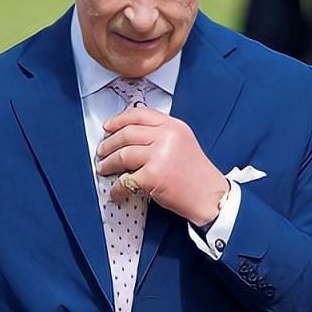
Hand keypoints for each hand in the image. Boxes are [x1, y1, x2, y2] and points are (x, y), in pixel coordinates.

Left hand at [95, 108, 230, 227]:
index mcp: (174, 126)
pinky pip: (125, 180)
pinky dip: (117, 188)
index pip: (139, 115)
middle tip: (102, 152)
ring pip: (122, 155)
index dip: (119, 120)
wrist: (210, 196)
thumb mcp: (183, 143)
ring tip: (104, 168)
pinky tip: (116, 191)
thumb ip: (161, 134)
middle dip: (108, 144)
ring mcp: (159, 155)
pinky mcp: (153, 175)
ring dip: (108, 163)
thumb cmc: (196, 174)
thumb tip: (128, 135)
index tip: (108, 127)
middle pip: (126, 134)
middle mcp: (167, 137)